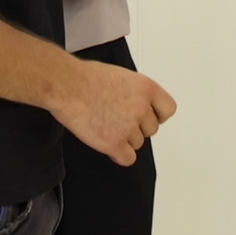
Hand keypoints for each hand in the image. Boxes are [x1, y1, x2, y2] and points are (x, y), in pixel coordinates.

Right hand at [51, 59, 176, 166]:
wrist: (67, 86)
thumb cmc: (86, 77)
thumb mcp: (121, 75)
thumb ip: (134, 91)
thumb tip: (135, 101)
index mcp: (146, 88)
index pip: (168, 110)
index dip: (157, 115)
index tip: (150, 116)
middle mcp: (141, 108)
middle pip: (151, 129)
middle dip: (137, 127)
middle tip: (119, 121)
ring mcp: (128, 127)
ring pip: (138, 143)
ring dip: (125, 139)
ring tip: (107, 128)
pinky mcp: (114, 143)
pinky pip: (127, 158)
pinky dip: (119, 155)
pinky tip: (109, 146)